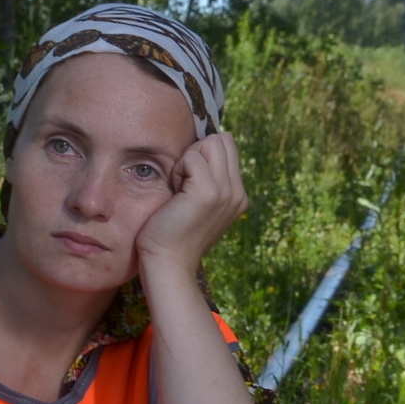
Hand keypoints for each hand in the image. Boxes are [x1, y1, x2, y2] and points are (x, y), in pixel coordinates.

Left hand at [137, 134, 245, 270]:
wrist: (167, 263)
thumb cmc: (172, 234)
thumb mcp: (197, 206)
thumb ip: (207, 182)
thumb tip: (199, 150)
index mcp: (237, 195)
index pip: (227, 147)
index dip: (203, 156)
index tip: (189, 184)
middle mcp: (237, 193)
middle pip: (222, 140)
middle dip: (197, 153)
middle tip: (183, 183)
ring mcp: (226, 192)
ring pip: (211, 143)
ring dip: (188, 160)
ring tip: (180, 188)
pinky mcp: (209, 192)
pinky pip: (193, 156)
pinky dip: (178, 169)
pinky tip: (175, 193)